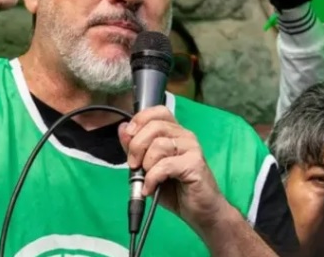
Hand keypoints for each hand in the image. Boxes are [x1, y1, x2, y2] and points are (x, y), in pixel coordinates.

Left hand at [118, 106, 228, 232]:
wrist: (201, 211)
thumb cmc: (176, 189)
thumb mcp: (147, 168)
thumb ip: (135, 148)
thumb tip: (122, 129)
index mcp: (174, 132)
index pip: (158, 111)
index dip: (140, 119)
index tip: (129, 136)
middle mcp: (184, 135)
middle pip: (154, 126)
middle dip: (136, 146)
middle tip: (133, 165)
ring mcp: (192, 148)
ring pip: (159, 145)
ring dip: (146, 164)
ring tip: (147, 179)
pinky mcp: (195, 164)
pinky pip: (165, 165)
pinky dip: (152, 178)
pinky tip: (151, 188)